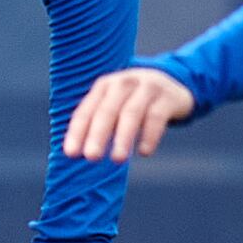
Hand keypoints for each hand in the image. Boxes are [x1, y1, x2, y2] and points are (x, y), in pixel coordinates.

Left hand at [65, 67, 194, 162]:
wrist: (172, 83)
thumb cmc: (133, 102)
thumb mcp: (114, 104)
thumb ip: (96, 122)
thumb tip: (75, 153)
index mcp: (104, 87)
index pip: (86, 111)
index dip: (77, 132)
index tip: (71, 154)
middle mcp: (123, 84)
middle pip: (107, 111)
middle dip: (98, 135)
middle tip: (92, 157)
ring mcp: (147, 88)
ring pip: (132, 113)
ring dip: (123, 137)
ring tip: (117, 159)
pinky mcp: (167, 97)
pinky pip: (156, 117)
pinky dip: (149, 136)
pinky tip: (144, 152)